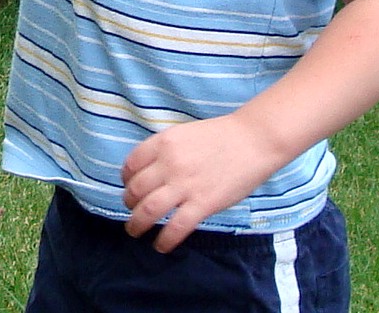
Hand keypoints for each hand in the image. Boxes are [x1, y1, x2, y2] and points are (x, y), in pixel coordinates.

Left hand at [120, 115, 278, 252]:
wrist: (252, 141)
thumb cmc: (220, 135)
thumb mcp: (184, 134)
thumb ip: (166, 150)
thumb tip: (150, 171)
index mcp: (164, 142)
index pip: (131, 165)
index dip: (126, 180)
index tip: (129, 187)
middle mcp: (169, 163)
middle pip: (135, 190)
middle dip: (128, 204)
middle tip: (131, 211)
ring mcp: (185, 185)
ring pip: (148, 210)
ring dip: (136, 225)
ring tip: (135, 231)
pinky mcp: (202, 204)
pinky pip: (176, 228)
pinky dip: (164, 240)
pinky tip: (161, 245)